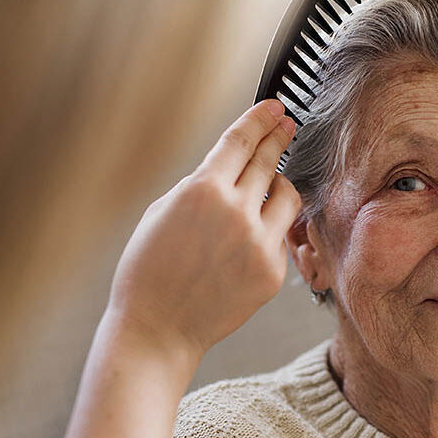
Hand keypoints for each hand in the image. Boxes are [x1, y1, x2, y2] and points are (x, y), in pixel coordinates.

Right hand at [104, 99, 301, 364]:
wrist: (157, 329)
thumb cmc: (149, 272)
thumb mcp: (161, 212)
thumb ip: (199, 186)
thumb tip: (229, 169)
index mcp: (202, 191)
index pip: (241, 141)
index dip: (260, 119)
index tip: (274, 108)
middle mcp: (236, 212)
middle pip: (268, 161)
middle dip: (279, 137)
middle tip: (287, 124)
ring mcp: (259, 243)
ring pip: (288, 196)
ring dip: (280, 184)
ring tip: (270, 185)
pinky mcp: (272, 271)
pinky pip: (280, 236)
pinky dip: (269, 230)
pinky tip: (248, 238)